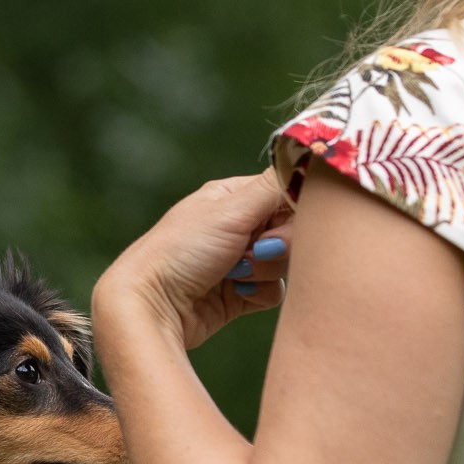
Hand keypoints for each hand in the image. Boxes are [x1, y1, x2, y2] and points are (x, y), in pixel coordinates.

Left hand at [94, 170, 293, 349]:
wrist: (151, 307)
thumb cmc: (181, 250)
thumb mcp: (230, 209)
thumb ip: (274, 185)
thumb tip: (312, 156)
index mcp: (232, 197)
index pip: (286, 193)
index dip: (292, 211)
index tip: (276, 222)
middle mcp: (237, 226)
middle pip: (291, 230)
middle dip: (277, 246)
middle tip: (253, 251)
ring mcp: (239, 261)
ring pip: (286, 264)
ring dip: (265, 271)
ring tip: (234, 274)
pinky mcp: (240, 294)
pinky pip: (274, 292)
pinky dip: (259, 294)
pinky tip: (234, 293)